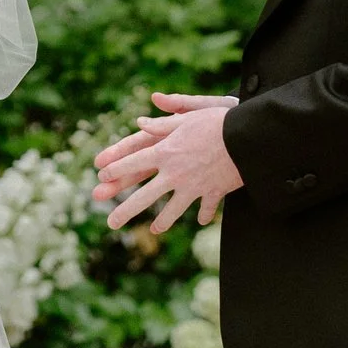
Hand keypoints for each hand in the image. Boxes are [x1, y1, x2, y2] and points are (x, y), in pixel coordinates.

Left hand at [93, 91, 243, 231]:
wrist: (246, 139)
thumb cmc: (216, 122)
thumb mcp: (186, 117)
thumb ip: (162, 124)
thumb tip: (139, 123)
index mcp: (165, 152)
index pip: (133, 163)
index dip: (116, 170)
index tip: (102, 178)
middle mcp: (174, 173)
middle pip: (145, 196)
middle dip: (126, 210)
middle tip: (111, 223)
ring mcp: (193, 187)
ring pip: (172, 210)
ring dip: (162, 222)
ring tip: (154, 230)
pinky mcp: (212, 193)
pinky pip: (205, 208)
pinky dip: (204, 214)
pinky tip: (199, 222)